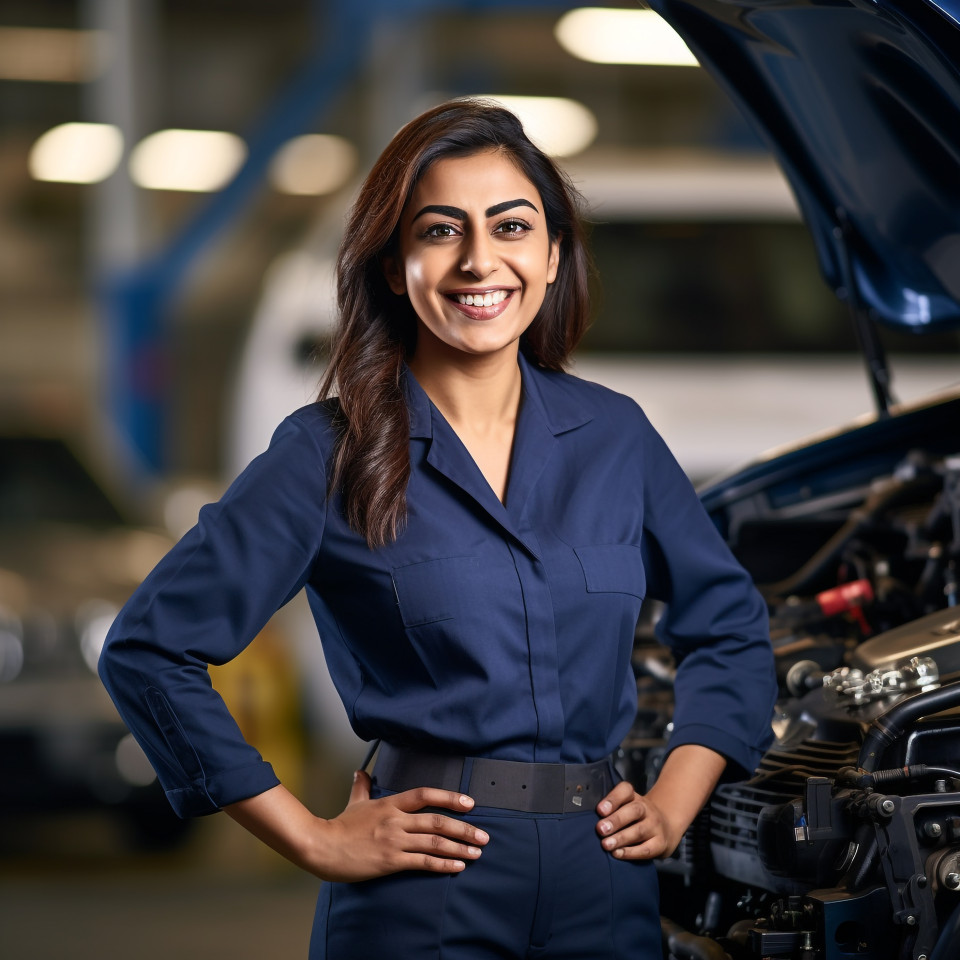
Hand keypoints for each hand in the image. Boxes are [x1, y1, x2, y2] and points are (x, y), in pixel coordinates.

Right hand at [317, 770, 489, 880]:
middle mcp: (396, 820)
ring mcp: (394, 841)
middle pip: (437, 821)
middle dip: (465, 829)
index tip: (470, 803)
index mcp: (390, 804)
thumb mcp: (354, 803)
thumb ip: (362, 787)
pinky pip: (423, 862)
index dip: (450, 798)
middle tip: (484, 836)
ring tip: (476, 853)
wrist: (322, 847)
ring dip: (459, 848)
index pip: (426, 795)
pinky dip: (443, 864)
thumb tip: (361, 771)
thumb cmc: (339, 826)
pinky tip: (457, 867)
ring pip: (435, 843)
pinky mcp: (391, 861)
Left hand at [595, 780, 682, 859]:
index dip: (613, 799)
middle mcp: (646, 809)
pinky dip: (631, 852)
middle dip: (615, 820)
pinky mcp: (660, 843)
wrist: (665, 828)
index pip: (625, 790)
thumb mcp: (626, 806)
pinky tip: (617, 854)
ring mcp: (655, 826)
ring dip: (621, 838)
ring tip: (606, 844)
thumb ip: (609, 809)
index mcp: (634, 797)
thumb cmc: (635, 817)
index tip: (599, 810)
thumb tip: (586, 817)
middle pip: (633, 811)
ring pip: (638, 831)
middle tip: (600, 829)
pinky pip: (646, 849)